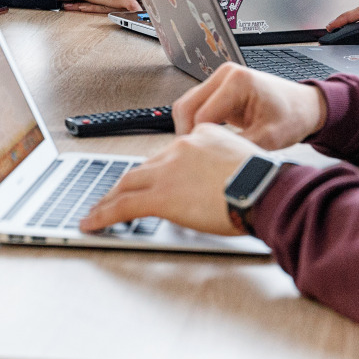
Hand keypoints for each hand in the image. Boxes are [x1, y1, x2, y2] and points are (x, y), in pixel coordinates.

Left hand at [81, 124, 260, 235]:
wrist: (265, 189)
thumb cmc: (266, 183)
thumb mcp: (246, 163)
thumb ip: (226, 168)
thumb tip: (223, 187)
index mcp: (203, 135)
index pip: (171, 154)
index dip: (157, 170)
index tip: (150, 180)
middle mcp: (181, 147)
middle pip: (145, 167)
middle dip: (127, 184)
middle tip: (114, 196)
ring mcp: (168, 170)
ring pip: (127, 183)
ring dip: (109, 199)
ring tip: (96, 211)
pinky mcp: (161, 195)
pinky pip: (123, 206)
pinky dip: (104, 214)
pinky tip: (92, 223)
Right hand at [171, 62, 325, 149]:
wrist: (302, 106)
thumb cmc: (292, 117)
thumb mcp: (269, 138)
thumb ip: (238, 147)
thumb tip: (213, 161)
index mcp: (237, 81)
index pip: (201, 115)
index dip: (201, 141)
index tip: (207, 160)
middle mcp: (224, 74)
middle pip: (186, 107)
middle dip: (189, 135)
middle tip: (198, 157)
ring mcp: (219, 80)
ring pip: (185, 107)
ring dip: (190, 129)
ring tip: (205, 150)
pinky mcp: (217, 89)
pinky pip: (194, 108)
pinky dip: (195, 125)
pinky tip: (209, 141)